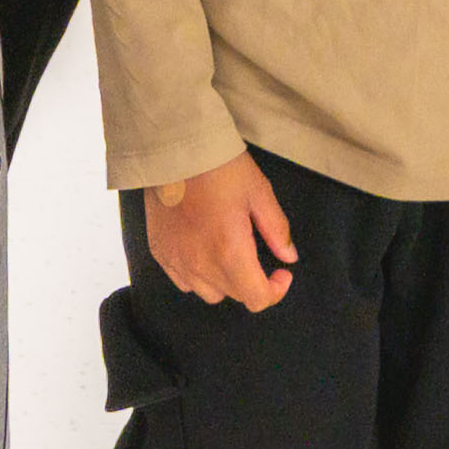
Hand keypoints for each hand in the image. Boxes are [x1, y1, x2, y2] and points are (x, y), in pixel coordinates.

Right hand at [145, 154, 299, 310]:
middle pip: (235, 295)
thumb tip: (288, 256)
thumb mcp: (259, 193)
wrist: (174, 150)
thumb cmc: (217, 167)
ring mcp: (176, 260)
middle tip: (257, 253)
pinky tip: (204, 252)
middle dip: (253, 282)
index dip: (275, 291)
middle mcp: (200, 264)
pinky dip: (198, 275)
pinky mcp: (160, 252)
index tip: (280, 274)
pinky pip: (183, 281)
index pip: (256, 298)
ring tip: (229, 253)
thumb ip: (276, 230)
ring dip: (225, 281)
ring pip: (208, 293)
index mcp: (229, 251)